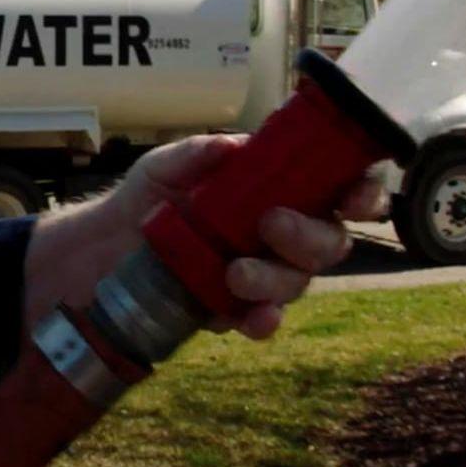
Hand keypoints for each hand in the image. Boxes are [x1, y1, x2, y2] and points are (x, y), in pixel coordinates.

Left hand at [23, 134, 386, 340]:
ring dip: (276, 278)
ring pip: (299, 281)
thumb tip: (234, 147)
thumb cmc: (147, 197)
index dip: (362, 193)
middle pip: (330, 241)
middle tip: (271, 224)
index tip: (354, 197)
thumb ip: (199, 153)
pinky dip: (263, 320)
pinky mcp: (237, 308)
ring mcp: (264, 273)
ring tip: (235, 272)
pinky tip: (252, 318)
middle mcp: (281, 232)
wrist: (103, 248)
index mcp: (277, 189)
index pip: (339, 189)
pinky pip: (264, 319)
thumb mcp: (165, 165)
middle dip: (310, 236)